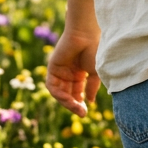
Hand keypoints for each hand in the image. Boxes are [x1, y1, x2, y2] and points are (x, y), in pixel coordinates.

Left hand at [45, 0, 101, 116]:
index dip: (80, 103)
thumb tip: (89, 102)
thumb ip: (91, 87)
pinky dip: (59, 95)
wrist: (85, 35)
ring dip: (67, 102)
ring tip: (77, 107)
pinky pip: (52, 87)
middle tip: (82, 113)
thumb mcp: (95, 72)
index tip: (86, 112)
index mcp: (79, 73)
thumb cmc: (94, 50)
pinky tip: (68, 99)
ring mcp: (60, 71)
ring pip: (60, 93)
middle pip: (68, 94)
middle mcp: (69, 73)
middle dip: (74, 105)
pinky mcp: (52, 68)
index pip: (77, 93)